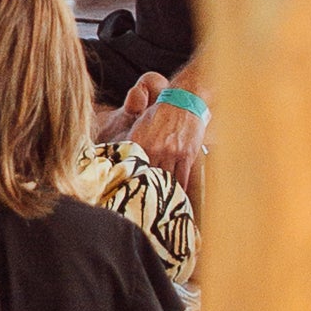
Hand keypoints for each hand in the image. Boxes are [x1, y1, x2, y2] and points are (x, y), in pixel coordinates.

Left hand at [116, 76, 207, 199]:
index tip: (123, 196)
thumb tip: (125, 160)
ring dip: (161, 195)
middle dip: (143, 193)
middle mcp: (154, 148)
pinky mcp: (186, 155)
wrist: (185, 100)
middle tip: (140, 209)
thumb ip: (135, 143)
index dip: (127, 182)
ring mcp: (171, 152)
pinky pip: (182, 178)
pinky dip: (178, 191)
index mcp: (139, 141)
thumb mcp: (142, 125)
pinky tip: (175, 201)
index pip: (131, 166)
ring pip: (165, 180)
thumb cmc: (161, 112)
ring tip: (157, 210)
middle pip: (147, 177)